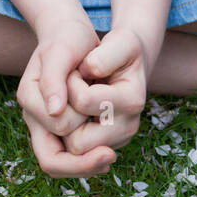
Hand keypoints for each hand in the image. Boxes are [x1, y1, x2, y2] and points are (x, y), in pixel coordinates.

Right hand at [17, 17, 117, 178]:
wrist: (70, 36)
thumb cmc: (68, 39)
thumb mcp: (61, 50)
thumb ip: (54, 78)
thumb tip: (55, 111)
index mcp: (30, 97)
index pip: (57, 127)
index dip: (79, 127)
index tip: (105, 134)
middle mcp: (35, 116)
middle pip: (51, 160)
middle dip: (81, 160)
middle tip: (110, 155)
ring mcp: (46, 125)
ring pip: (61, 162)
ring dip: (85, 158)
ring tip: (109, 154)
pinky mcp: (62, 128)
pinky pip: (70, 156)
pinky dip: (87, 157)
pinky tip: (107, 151)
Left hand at [60, 26, 149, 160]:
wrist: (131, 61)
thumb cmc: (122, 48)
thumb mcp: (119, 42)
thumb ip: (101, 60)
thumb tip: (83, 94)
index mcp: (132, 100)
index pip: (83, 101)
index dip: (70, 82)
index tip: (75, 68)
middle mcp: (128, 127)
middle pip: (78, 142)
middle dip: (65, 114)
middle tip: (69, 91)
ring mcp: (117, 140)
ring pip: (74, 152)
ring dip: (64, 127)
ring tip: (71, 101)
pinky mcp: (106, 146)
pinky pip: (76, 154)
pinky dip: (67, 136)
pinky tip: (71, 111)